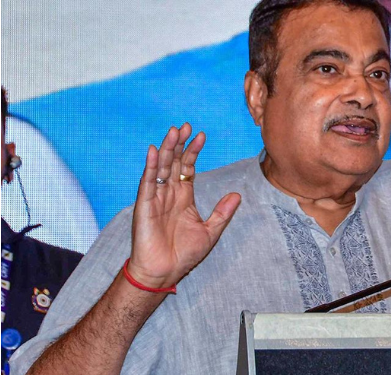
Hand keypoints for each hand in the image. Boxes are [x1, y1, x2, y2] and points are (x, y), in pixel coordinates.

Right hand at [127, 123, 240, 288]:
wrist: (164, 272)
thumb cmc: (184, 255)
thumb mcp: (211, 231)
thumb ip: (223, 212)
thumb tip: (237, 195)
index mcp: (184, 198)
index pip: (188, 168)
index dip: (194, 152)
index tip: (202, 136)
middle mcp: (169, 194)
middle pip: (174, 163)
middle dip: (181, 144)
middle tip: (186, 125)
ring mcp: (156, 198)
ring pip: (161, 167)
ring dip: (167, 149)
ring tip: (174, 131)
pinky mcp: (145, 205)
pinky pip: (148, 182)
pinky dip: (151, 166)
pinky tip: (155, 151)